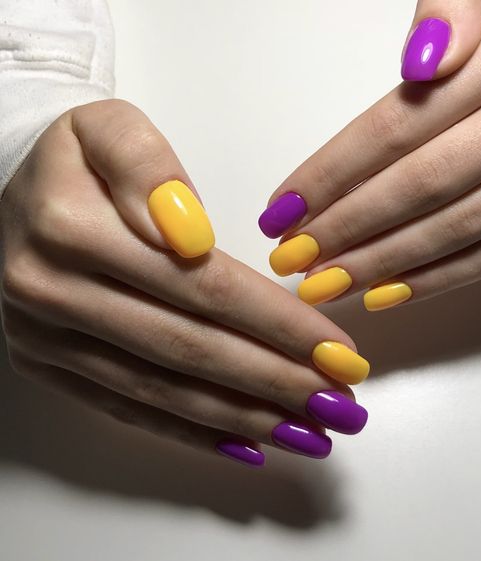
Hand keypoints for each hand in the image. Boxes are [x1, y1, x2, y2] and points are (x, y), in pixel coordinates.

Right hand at [0, 100, 369, 467]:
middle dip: (276, 383)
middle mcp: (55, 295)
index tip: (339, 353)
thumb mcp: (108, 129)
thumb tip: (189, 236)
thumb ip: (147, 169)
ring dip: (245, 417)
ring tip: (311, 433)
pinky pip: (128, 408)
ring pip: (166, 391)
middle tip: (341, 406)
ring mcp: (47, 340)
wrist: (11, 188)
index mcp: (74, 231)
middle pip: (192, 350)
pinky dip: (192, 432)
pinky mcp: (49, 366)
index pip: (205, 288)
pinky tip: (246, 444)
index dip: (279, 325)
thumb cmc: (76, 158)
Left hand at [259, 0, 480, 310]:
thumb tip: (420, 59)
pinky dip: (438, 278)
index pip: (397, 126)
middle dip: (346, 228)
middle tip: (292, 257)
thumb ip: (451, 7)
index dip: (331, 174)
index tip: (282, 210)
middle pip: (421, 185)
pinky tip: (383, 292)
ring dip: (381, 263)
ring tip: (324, 283)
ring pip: (457, 228)